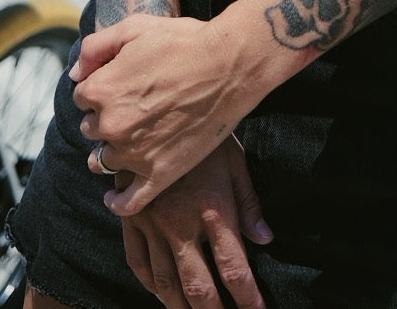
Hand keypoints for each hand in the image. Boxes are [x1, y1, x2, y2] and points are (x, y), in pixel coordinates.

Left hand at [71, 13, 255, 211]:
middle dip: (106, 117)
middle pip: (91, 129)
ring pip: (104, 161)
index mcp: (102, 89)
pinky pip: (128, 201)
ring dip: (112, 150)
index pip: (82, 97)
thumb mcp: (136, 27)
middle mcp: (112, 124)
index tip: (122, 82)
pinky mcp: (160, 173)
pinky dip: (117, 202)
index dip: (101, 87)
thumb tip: (75, 74)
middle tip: (134, 106)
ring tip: (131, 139)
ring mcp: (136, 153)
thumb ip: (95, 47)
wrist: (231, 64)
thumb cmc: (185, 41)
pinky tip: (114, 197)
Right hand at [118, 137, 271, 308]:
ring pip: (165, 283)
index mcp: (212, 209)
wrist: (158, 107)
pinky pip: (138, 263)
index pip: (234, 268)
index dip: (247, 298)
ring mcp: (151, 223)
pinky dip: (149, 285)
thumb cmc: (205, 134)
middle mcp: (180, 223)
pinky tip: (161, 294)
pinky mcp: (130, 218)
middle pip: (198, 286)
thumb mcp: (235, 161)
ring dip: (180, 307)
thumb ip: (249, 203)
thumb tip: (266, 239)